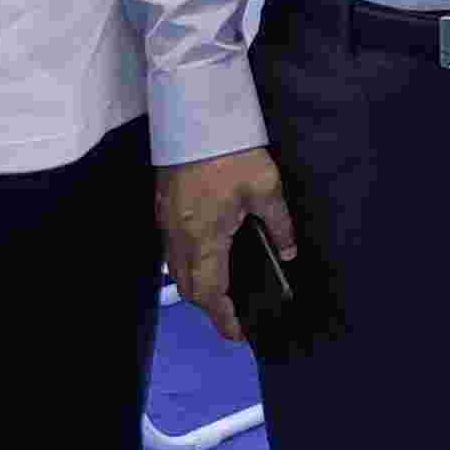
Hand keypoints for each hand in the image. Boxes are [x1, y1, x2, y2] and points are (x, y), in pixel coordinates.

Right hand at [157, 148, 298, 346]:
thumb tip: (288, 252)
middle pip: (189, 288)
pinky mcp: (161, 207)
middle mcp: (178, 238)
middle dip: (210, 305)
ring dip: (197, 284)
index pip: (210, 293)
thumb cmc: (230, 152)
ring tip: (224, 285)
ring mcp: (166, 222)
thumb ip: (278, 225)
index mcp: (204, 238)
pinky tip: (208, 252)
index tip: (240, 333)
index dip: (224, 318)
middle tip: (235, 309)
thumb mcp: (266, 188)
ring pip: (176, 270)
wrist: (193, 116)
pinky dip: (188, 262)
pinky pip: (171, 249)